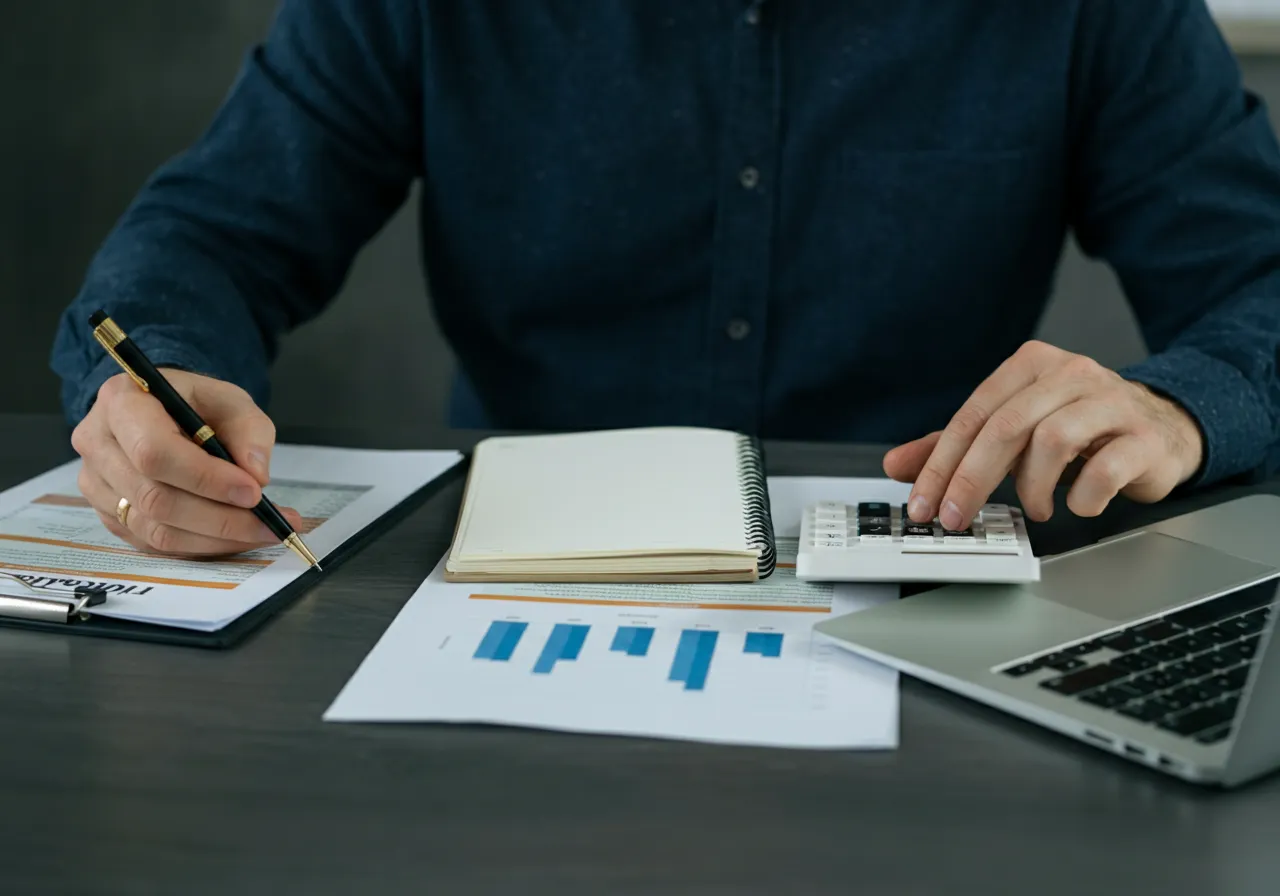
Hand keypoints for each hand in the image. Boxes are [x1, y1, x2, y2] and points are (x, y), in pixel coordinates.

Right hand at [71, 368, 302, 557]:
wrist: (162, 410)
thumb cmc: (194, 403)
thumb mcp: (230, 399)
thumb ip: (249, 431)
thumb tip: (256, 476)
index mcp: (122, 402)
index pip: (154, 452)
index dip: (205, 479)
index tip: (253, 492)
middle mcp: (98, 444)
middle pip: (155, 498)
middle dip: (220, 518)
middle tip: (269, 522)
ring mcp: (96, 483)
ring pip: (154, 529)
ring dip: (215, 539)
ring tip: (260, 531)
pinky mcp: (107, 513)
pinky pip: (152, 544)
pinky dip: (199, 546)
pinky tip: (233, 537)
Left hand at [883, 341, 1203, 527]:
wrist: (1161, 429)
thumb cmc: (1080, 430)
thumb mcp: (1013, 431)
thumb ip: (955, 446)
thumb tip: (896, 465)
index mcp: (1031, 365)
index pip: (973, 414)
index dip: (942, 463)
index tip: (923, 504)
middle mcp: (1070, 374)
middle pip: (1006, 426)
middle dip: (971, 479)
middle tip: (955, 518)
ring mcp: (1111, 401)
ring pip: (1052, 441)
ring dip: (1032, 487)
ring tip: (1034, 507)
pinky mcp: (1143, 437)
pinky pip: (1103, 468)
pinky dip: (1082, 495)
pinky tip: (1078, 503)